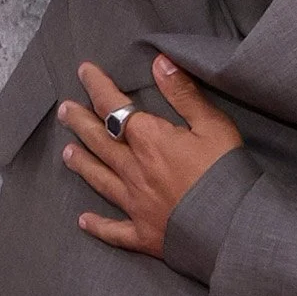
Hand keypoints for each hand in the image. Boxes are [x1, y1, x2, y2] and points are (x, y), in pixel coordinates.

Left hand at [58, 59, 243, 256]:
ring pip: (101, 180)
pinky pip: (114, 230)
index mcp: (149, 141)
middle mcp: (134, 171)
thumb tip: (159, 62)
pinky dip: (98, 225)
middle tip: (64, 111)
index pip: (114, 107)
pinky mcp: (144, 234)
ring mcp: (136, 204)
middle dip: (80, 123)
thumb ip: (183, 93)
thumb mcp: (212, 124)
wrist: (232, 226)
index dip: (97, 87)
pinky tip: (83, 221)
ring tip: (67, 154)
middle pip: (99, 142)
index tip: (84, 71)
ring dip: (83, 165)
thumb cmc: (226, 173)